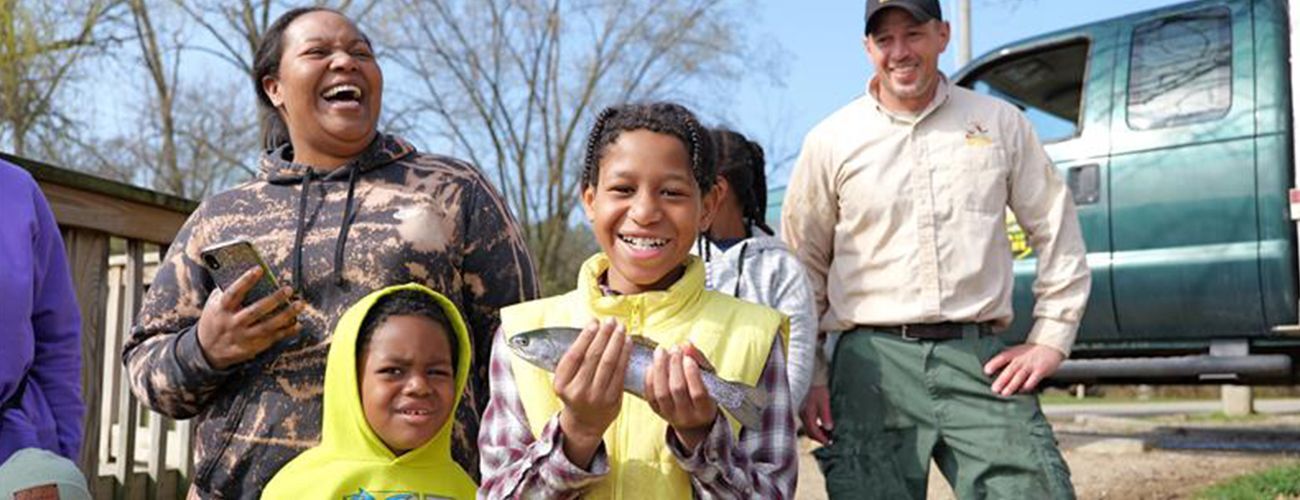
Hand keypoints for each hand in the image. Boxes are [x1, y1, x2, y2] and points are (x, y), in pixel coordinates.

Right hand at [197, 267, 302, 369]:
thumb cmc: (215, 319)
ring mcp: (243, 337)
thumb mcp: (214, 304)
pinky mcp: (252, 347)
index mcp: (221, 309)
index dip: (245, 280)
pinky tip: (298, 324)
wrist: (208, 350)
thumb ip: (226, 290)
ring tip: (299, 304)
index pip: (233, 293)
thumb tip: (245, 272)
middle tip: (288, 289)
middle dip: (273, 299)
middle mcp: (232, 324)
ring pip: (267, 326)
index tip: (259, 269)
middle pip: (255, 311)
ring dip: (285, 315)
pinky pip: (272, 339)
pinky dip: (286, 331)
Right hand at [555, 318, 631, 467]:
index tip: (594, 322)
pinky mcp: (613, 400)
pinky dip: (625, 355)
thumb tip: (591, 325)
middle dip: (604, 335)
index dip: (585, 336)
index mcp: (562, 385)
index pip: (574, 355)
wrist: (584, 423)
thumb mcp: (566, 378)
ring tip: (620, 328)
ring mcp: (597, 397)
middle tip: (611, 321)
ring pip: (609, 363)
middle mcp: (578, 391)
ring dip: (616, 342)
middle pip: (594, 357)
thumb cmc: (575, 394)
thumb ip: (575, 356)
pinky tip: (627, 343)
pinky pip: (620, 372)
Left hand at [644, 343, 718, 450]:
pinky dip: (649, 379)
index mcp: (705, 410)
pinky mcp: (657, 412)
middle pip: (678, 390)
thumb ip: (700, 360)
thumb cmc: (704, 393)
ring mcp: (670, 415)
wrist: (693, 419)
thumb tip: (687, 344)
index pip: (698, 393)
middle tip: (674, 349)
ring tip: (661, 351)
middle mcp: (687, 416)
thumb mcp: (709, 378)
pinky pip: (650, 396)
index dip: (692, 374)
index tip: (687, 357)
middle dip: (675, 366)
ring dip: (660, 369)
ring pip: (661, 393)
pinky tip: (652, 365)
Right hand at [800, 385, 833, 443]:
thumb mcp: (824, 402)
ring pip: (808, 428)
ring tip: (827, 434)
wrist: (813, 379)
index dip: (821, 439)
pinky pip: (808, 422)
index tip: (829, 443)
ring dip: (817, 432)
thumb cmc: (819, 389)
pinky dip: (815, 426)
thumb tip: (828, 428)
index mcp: (807, 414)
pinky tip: (821, 425)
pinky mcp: (803, 410)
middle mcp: (802, 415)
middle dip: (819, 437)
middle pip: (809, 432)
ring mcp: (802, 412)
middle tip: (829, 441)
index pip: (813, 432)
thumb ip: (825, 416)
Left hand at [982, 343, 1064, 396]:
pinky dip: (1027, 385)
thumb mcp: (1018, 351)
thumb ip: (1007, 358)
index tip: (986, 371)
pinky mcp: (1041, 370)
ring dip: (1012, 385)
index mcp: (1014, 353)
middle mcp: (1022, 359)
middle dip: (1002, 380)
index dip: (994, 363)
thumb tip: (990, 368)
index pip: (1002, 357)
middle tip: (994, 389)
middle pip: (1010, 369)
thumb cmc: (1031, 351)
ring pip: (1020, 376)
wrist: (1051, 346)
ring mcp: (1031, 364)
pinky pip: (1033, 379)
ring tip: (1004, 393)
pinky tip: (1021, 391)